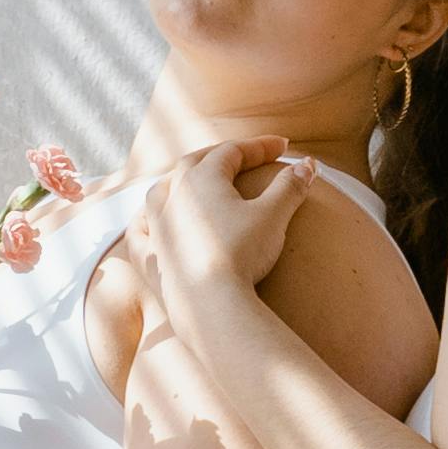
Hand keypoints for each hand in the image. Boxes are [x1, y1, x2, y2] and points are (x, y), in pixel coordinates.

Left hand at [143, 137, 311, 321]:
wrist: (212, 302)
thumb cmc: (242, 253)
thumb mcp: (273, 215)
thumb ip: (290, 186)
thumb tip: (308, 165)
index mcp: (202, 178)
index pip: (232, 151)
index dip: (259, 147)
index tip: (283, 147)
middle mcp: (173, 195)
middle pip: (194, 163)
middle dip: (220, 155)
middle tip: (243, 156)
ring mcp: (157, 226)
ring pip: (161, 191)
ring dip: (177, 181)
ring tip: (190, 181)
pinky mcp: (150, 257)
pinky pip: (139, 233)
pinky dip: (143, 223)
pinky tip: (146, 222)